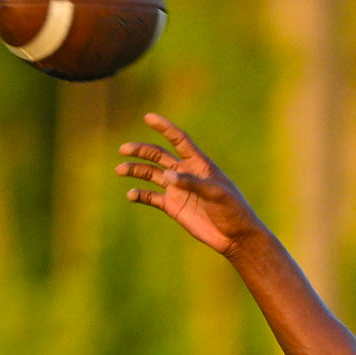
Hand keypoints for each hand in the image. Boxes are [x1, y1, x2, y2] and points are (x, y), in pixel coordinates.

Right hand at [116, 113, 261, 255]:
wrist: (235, 237)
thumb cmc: (233, 210)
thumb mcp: (216, 194)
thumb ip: (192, 183)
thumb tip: (167, 177)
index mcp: (198, 164)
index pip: (179, 140)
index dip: (164, 128)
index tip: (148, 117)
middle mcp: (184, 173)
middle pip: (158, 155)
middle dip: (140, 150)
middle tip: (124, 149)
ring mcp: (177, 190)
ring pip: (151, 174)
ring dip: (135, 170)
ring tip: (120, 170)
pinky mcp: (173, 207)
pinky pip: (151, 197)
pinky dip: (140, 195)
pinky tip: (131, 195)